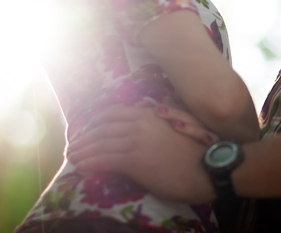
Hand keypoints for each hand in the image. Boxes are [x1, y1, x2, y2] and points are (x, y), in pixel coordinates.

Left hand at [66, 105, 215, 203]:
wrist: (207, 168)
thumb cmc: (198, 150)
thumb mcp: (180, 124)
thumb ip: (162, 117)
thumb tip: (154, 113)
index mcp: (150, 113)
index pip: (113, 113)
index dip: (95, 122)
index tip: (87, 130)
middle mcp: (140, 122)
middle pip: (102, 127)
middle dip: (84, 137)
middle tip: (73, 146)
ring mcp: (136, 140)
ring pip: (100, 143)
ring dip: (83, 151)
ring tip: (73, 157)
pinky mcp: (134, 160)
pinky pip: (104, 159)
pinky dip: (89, 162)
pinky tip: (81, 167)